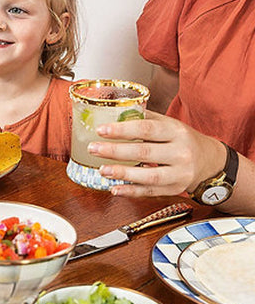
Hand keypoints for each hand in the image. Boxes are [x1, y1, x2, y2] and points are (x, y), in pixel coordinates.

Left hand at [88, 110, 225, 197]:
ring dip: (123, 173)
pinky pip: (151, 191)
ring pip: (149, 175)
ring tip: (102, 170)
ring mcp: (180, 173)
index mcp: (176, 131)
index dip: (122, 129)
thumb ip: (143, 119)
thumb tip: (112, 112)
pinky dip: (132, 191)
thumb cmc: (181, 139)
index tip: (100, 130)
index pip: (146, 129)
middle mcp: (180, 152)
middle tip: (93, 148)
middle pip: (145, 152)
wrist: (209, 161)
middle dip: (115, 151)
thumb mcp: (168, 124)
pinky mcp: (175, 189)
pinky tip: (115, 188)